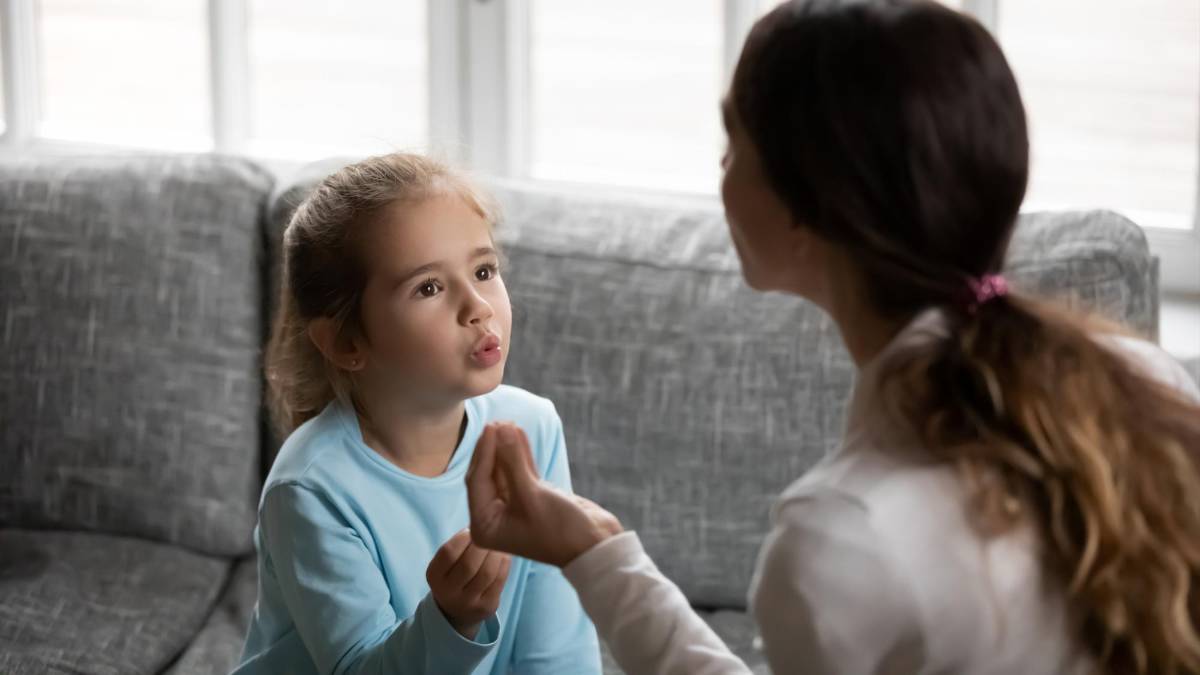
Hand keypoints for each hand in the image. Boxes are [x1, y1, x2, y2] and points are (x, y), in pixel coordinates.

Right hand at [425, 528, 510, 639]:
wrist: (457, 610)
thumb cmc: (453, 574)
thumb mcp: (446, 563)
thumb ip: (458, 545)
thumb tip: (481, 521)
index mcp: (434, 577)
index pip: (448, 553)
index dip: (462, 538)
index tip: (472, 528)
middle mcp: (448, 592)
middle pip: (469, 564)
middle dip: (482, 545)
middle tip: (490, 533)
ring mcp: (468, 602)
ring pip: (486, 573)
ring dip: (496, 553)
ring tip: (499, 542)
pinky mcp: (487, 607)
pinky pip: (499, 581)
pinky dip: (504, 563)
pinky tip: (504, 554)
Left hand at [466, 422, 623, 567]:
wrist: (595, 545)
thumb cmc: (560, 529)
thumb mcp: (531, 494)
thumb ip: (512, 461)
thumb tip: (501, 429)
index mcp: (485, 526)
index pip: (477, 482)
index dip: (484, 452)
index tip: (492, 427)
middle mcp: (495, 518)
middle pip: (487, 474)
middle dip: (493, 448)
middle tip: (498, 422)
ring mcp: (513, 507)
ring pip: (504, 471)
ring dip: (507, 448)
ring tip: (509, 423)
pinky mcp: (532, 497)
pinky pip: (521, 471)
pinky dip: (521, 454)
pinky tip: (519, 433)